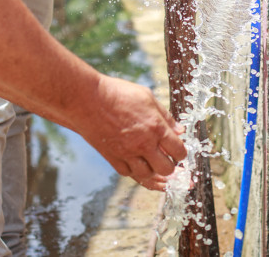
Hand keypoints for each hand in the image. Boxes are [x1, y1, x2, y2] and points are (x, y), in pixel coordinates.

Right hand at [76, 75, 186, 190]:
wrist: (87, 99)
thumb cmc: (118, 93)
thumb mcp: (147, 98)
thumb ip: (165, 116)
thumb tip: (180, 131)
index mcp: (156, 127)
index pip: (179, 151)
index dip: (181, 153)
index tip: (178, 151)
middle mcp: (143, 144)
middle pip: (166, 169)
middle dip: (170, 167)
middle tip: (167, 160)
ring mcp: (127, 153)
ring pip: (147, 175)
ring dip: (153, 171)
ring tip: (152, 164)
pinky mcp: (112, 157)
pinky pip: (128, 174)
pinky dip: (135, 172)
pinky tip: (137, 164)